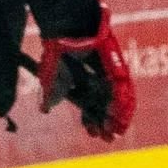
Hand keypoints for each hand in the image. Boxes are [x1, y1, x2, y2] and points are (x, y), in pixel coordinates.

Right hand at [37, 4, 134, 139]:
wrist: (68, 28)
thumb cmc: (58, 49)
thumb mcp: (51, 76)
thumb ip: (50, 93)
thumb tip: (45, 110)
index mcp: (82, 81)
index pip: (90, 106)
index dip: (91, 121)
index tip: (92, 134)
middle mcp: (97, 78)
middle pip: (105, 105)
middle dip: (106, 123)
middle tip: (107, 139)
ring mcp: (108, 73)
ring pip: (116, 100)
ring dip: (116, 118)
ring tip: (113, 132)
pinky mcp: (116, 67)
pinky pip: (122, 89)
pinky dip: (122, 104)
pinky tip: (118, 118)